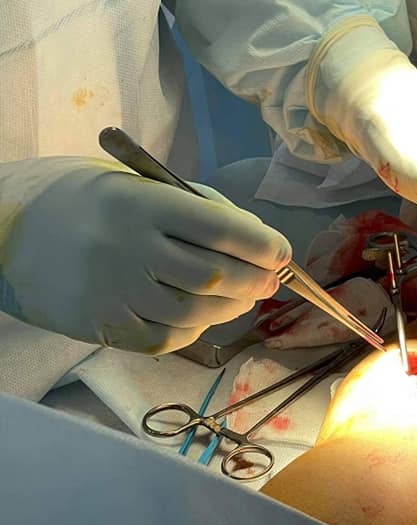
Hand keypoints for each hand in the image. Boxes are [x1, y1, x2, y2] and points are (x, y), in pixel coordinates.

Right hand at [0, 157, 290, 353]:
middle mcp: (132, 249)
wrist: (20, 234)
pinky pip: (166, 336)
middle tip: (272, 279)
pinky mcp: (105, 326)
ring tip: (247, 297)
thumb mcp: (144, 188)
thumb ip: (198, 211)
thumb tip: (257, 243)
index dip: (261, 245)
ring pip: (195, 311)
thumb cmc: (98, 204)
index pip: (221, 229)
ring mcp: (117, 292)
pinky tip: (206, 315)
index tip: (282, 252)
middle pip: (214, 275)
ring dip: (233, 308)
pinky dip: (196, 328)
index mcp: (146, 205)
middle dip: (255, 280)